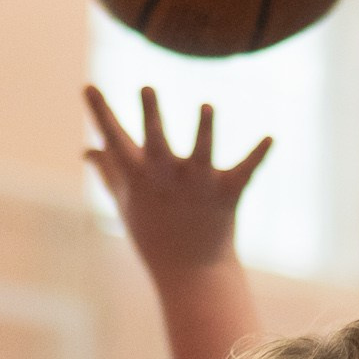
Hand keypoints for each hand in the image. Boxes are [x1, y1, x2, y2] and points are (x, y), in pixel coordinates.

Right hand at [84, 86, 269, 278]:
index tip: (88, 87)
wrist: (190, 272)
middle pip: (157, 142)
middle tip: (147, 88)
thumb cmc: (153, 233)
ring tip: (207, 106)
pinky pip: (245, 171)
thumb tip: (87, 150)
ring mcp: (198, 186)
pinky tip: (271, 137)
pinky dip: (258, 155)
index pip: (113, 140)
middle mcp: (166, 179)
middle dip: (152, 115)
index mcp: (138, 179)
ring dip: (206, 129)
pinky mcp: (227, 194)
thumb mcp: (126, 202)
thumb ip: (108, 171)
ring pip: (203, 153)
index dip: (99, 113)